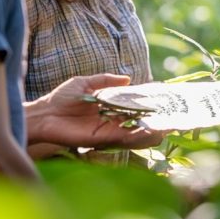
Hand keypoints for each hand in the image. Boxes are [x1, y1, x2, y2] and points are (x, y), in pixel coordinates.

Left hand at [24, 74, 164, 149]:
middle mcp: (113, 121)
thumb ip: (105, 80)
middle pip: (141, 122)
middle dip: (158, 121)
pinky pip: (124, 139)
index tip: (167, 98)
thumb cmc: (61, 98)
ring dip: (153, 131)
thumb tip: (128, 78)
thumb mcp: (85, 83)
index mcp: (110, 108)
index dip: (151, 103)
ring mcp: (109, 131)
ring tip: (169, 127)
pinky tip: (150, 131)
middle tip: (176, 116)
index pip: (135, 106)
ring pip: (136, 134)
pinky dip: (138, 136)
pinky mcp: (102, 139)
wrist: (43, 114)